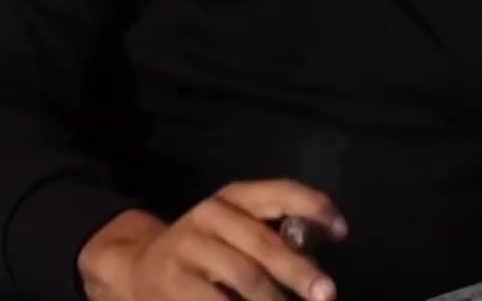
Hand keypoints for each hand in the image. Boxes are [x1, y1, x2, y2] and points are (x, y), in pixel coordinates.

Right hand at [78, 180, 346, 300]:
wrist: (139, 266)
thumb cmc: (206, 251)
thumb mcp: (236, 232)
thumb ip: (273, 239)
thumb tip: (316, 271)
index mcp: (233, 197)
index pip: (279, 192)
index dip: (313, 207)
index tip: (342, 231)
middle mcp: (210, 214)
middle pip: (263, 244)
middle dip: (299, 272)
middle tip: (326, 294)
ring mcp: (189, 247)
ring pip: (244, 277)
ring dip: (274, 299)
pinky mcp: (174, 281)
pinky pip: (217, 300)